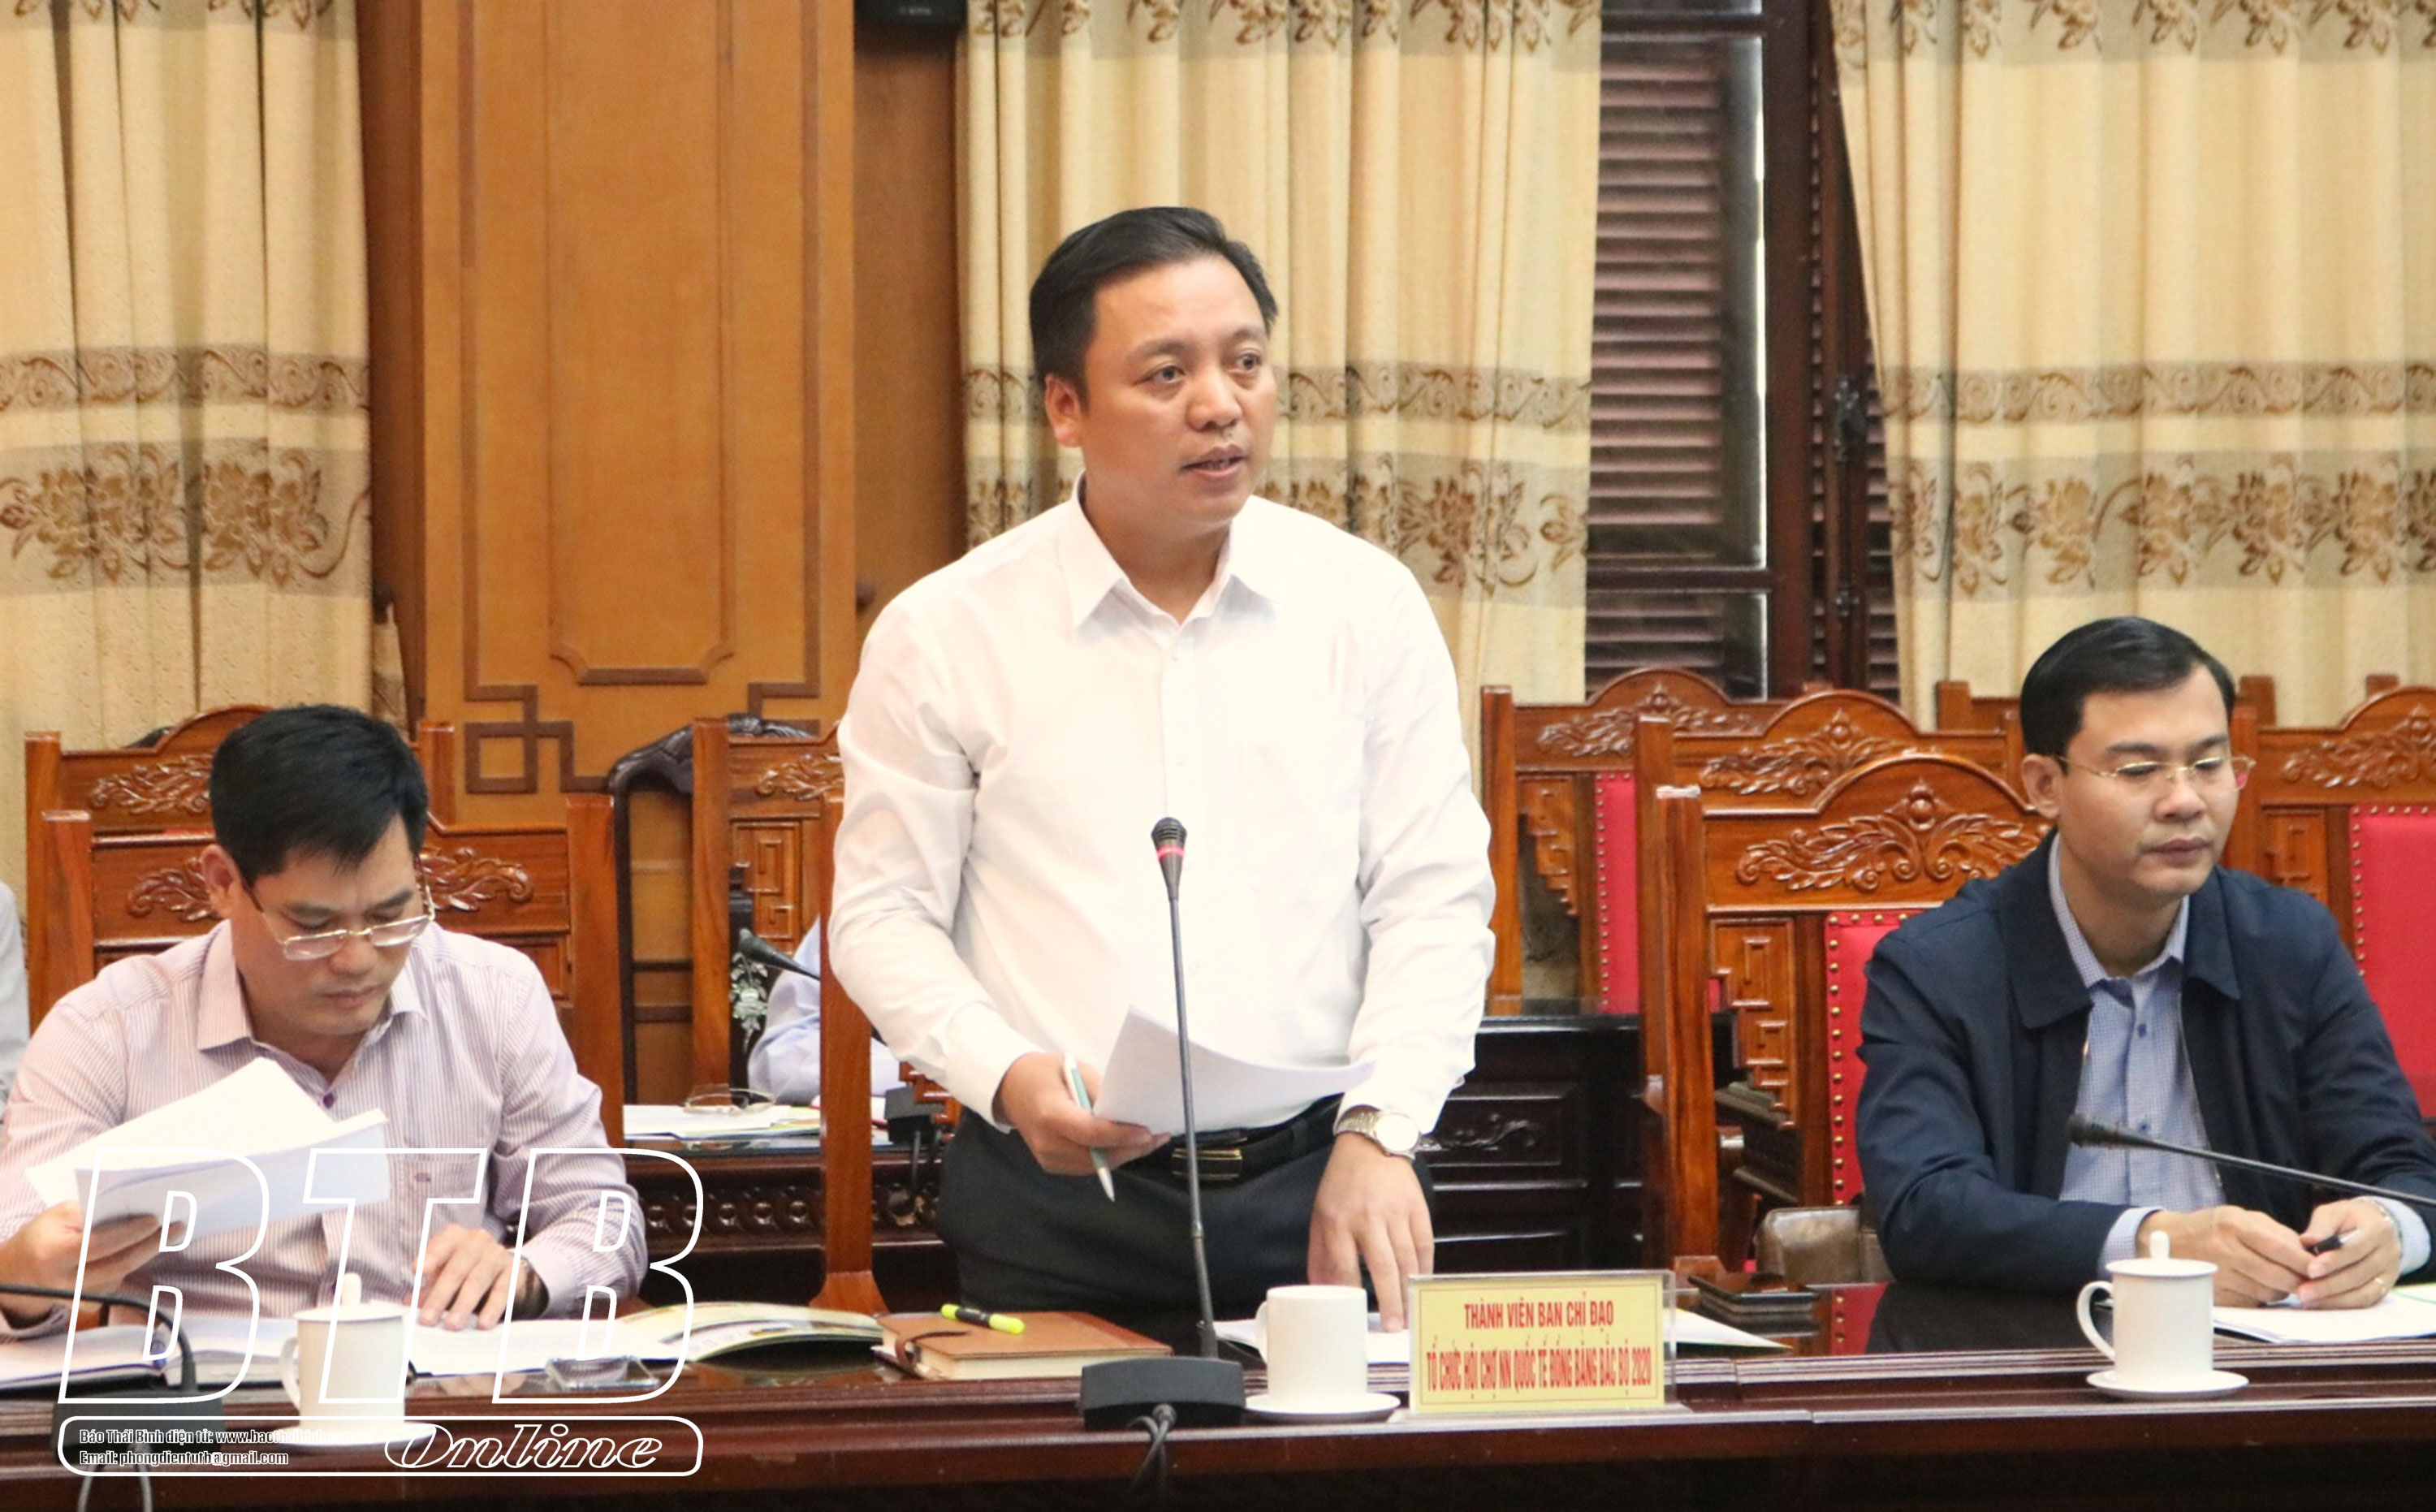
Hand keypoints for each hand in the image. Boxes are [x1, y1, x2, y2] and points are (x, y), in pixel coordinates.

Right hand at [0, 1204, 160, 1325]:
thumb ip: (93, 1213)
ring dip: (149, 1253)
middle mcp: (66, 1282)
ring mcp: (79, 1298)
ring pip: (124, 1273)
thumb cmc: (43, 1236)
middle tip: (178, 1226)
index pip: (98, 1245)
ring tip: (172, 1232)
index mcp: (53, 1255)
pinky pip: (120, 1281)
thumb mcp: (60, 1216)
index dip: (128, 1233)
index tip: (155, 1219)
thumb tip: (135, 1208)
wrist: (20, 1273)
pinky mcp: (91, 1304)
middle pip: (118, 1264)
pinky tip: (151, 1247)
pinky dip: (137, 1263)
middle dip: (152, 1244)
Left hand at [413, 1225, 541, 1330]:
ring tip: (452, 1325)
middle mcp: (478, 1240)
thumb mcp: (444, 1274)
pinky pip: (503, 1291)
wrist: (503, 1270)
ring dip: (463, 1304)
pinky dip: (492, 1309)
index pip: (444, 1242)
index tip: (416, 1271)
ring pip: (478, 1280)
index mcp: (456, 1237)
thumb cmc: (464, 1270)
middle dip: (441, 1294)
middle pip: (458, 1267)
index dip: (431, 1255)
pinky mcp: (514, 1272)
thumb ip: (427, 1288)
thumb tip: (409, 1303)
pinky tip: (482, 1324)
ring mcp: (498, 1255)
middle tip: (428, 1319)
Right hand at [990, 1053, 1162, 1176]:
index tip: (1147, 1131)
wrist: (1012, 1088)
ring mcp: (1047, 1158)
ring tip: (1150, 1142)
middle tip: (1158, 1137)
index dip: (1121, 1135)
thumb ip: (1101, 1094)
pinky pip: (1086, 1166)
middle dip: (1131, 1149)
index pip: (1090, 1133)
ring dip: (1124, 1156)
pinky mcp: (1052, 1165)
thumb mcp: (1076, 1071)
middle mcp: (1046, 1142)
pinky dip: (1109, 1158)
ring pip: (1095, 1166)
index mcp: (1050, 1115)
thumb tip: (1130, 1112)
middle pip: (1096, 1156)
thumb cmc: (1045, 1074)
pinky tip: (1127, 1146)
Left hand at [1307, 1134, 1432, 1330]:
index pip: (1345, 1266)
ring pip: (1407, 1259)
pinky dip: (1425, 1267)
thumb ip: (1320, 1254)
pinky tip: (1422, 1285)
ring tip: (1410, 1316)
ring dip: (1409, 1291)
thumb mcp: (1321, 1214)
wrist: (1371, 1144)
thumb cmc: (1342, 1184)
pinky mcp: (1418, 1207)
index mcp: (1338, 1220)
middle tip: (1395, 1328)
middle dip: (1390, 1301)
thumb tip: (1320, 1291)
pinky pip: (1424, 1243)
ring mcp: (1396, 1211)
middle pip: (1382, 1267)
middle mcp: (1368, 1217)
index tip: (1357, 1318)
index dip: (1352, 1295)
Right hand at [2137, 1206, 2310, 1304]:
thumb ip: (2276, 1233)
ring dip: (2281, 1291)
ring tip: (2280, 1281)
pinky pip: (2251, 1302)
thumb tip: (2309, 1254)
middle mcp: (2225, 1250)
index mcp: (2235, 1226)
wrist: (2170, 1240)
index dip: (2305, 1262)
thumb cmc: (2212, 1227)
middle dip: (2299, 1282)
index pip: (2281, 1248)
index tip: (2322, 1269)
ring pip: (2267, 1292)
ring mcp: (2217, 1275)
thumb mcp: (2241, 1217)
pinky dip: (2261, 1297)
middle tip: (2309, 1282)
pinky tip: (2257, 1286)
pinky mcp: (2214, 1294)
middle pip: (2276, 1276)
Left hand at [2294, 1198, 2402, 1308]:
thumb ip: (2321, 1226)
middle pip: (2359, 1274)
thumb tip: (2306, 1240)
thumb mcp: (2333, 1213)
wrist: (2375, 1225)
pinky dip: (2344, 1304)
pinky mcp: (2386, 1286)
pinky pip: (2367, 1300)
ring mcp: (2391, 1272)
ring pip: (2364, 1292)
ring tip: (2308, 1300)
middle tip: (2303, 1291)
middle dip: (2329, 1285)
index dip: (2333, 1261)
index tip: (2311, 1270)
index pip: (2356, 1248)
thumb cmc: (2348, 1218)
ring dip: (2335, 1299)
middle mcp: (2389, 1253)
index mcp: (2377, 1229)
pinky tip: (2322, 1304)